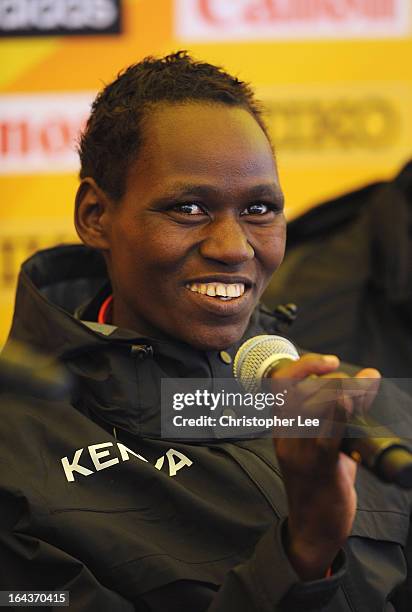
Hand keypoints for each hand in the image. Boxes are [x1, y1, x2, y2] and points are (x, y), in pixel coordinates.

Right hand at [270, 353, 380, 579]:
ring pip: (313, 406)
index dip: (305, 365)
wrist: (312, 529)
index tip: (329, 362)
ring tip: (365, 392)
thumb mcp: (325, 443)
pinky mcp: (318, 467)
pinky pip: (326, 436)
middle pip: (302, 389)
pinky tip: (351, 403)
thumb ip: (341, 414)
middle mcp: (287, 435)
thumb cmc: (320, 483)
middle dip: (335, 379)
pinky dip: (338, 414)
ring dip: (343, 392)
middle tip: (361, 387)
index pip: (282, 383)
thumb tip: (365, 381)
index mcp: (283, 427)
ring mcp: (300, 451)